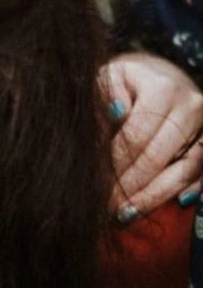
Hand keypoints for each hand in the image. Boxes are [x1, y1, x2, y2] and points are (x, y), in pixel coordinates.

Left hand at [102, 52, 202, 220]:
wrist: (156, 73)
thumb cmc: (124, 82)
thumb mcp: (108, 81)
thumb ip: (106, 98)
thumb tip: (115, 113)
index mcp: (163, 89)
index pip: (135, 138)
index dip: (114, 166)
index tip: (96, 187)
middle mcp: (191, 106)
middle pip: (158, 157)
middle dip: (130, 187)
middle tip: (107, 207)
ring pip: (185, 169)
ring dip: (155, 196)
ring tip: (127, 213)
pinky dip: (189, 189)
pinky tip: (175, 204)